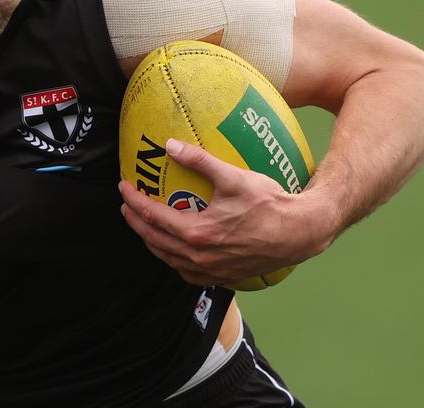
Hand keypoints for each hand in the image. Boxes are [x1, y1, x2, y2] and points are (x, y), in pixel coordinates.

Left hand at [118, 139, 333, 285]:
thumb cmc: (270, 204)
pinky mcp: (223, 277)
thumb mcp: (233, 177)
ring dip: (151, 241)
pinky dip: (172, 259)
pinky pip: (186, 272)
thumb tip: (170, 145)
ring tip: (144, 224)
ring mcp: (210, 271)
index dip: (133, 201)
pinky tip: (172, 248)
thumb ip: (199, 161)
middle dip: (135, 221)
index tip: (123, 187)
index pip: (152, 217)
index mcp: (198, 234)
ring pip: (167, 259)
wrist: (301, 233)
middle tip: (126, 205)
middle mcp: (200, 258)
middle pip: (154, 240)